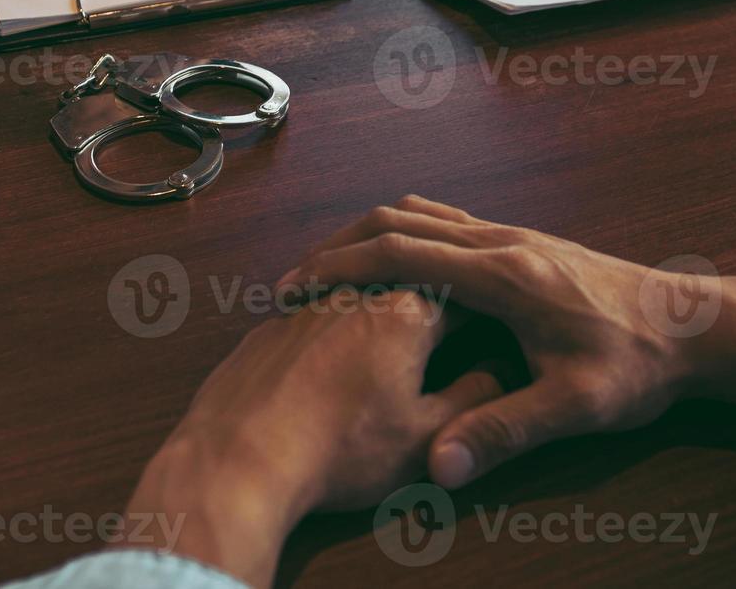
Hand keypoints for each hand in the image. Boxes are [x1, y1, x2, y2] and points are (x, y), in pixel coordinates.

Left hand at [115, 288, 498, 586]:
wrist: (240, 457)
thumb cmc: (338, 452)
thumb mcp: (423, 439)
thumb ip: (470, 401)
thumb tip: (496, 375)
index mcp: (405, 313)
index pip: (461, 294)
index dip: (484, 310)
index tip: (496, 324)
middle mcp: (355, 294)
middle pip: (406, 279)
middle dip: (431, 298)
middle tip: (449, 324)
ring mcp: (306, 307)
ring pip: (355, 289)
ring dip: (378, 304)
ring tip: (396, 337)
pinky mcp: (268, 327)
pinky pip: (312, 312)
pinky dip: (333, 327)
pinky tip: (333, 357)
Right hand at [275, 196, 703, 490]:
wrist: (695, 325)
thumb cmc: (637, 364)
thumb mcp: (574, 406)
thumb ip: (504, 431)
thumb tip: (441, 468)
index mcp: (503, 273)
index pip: (399, 253)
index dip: (339, 268)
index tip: (294, 287)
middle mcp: (501, 241)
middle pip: (398, 221)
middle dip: (338, 248)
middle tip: (294, 282)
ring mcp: (512, 234)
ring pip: (420, 213)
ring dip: (368, 236)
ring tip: (329, 274)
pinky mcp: (522, 241)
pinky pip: (445, 222)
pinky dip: (403, 235)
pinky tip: (393, 270)